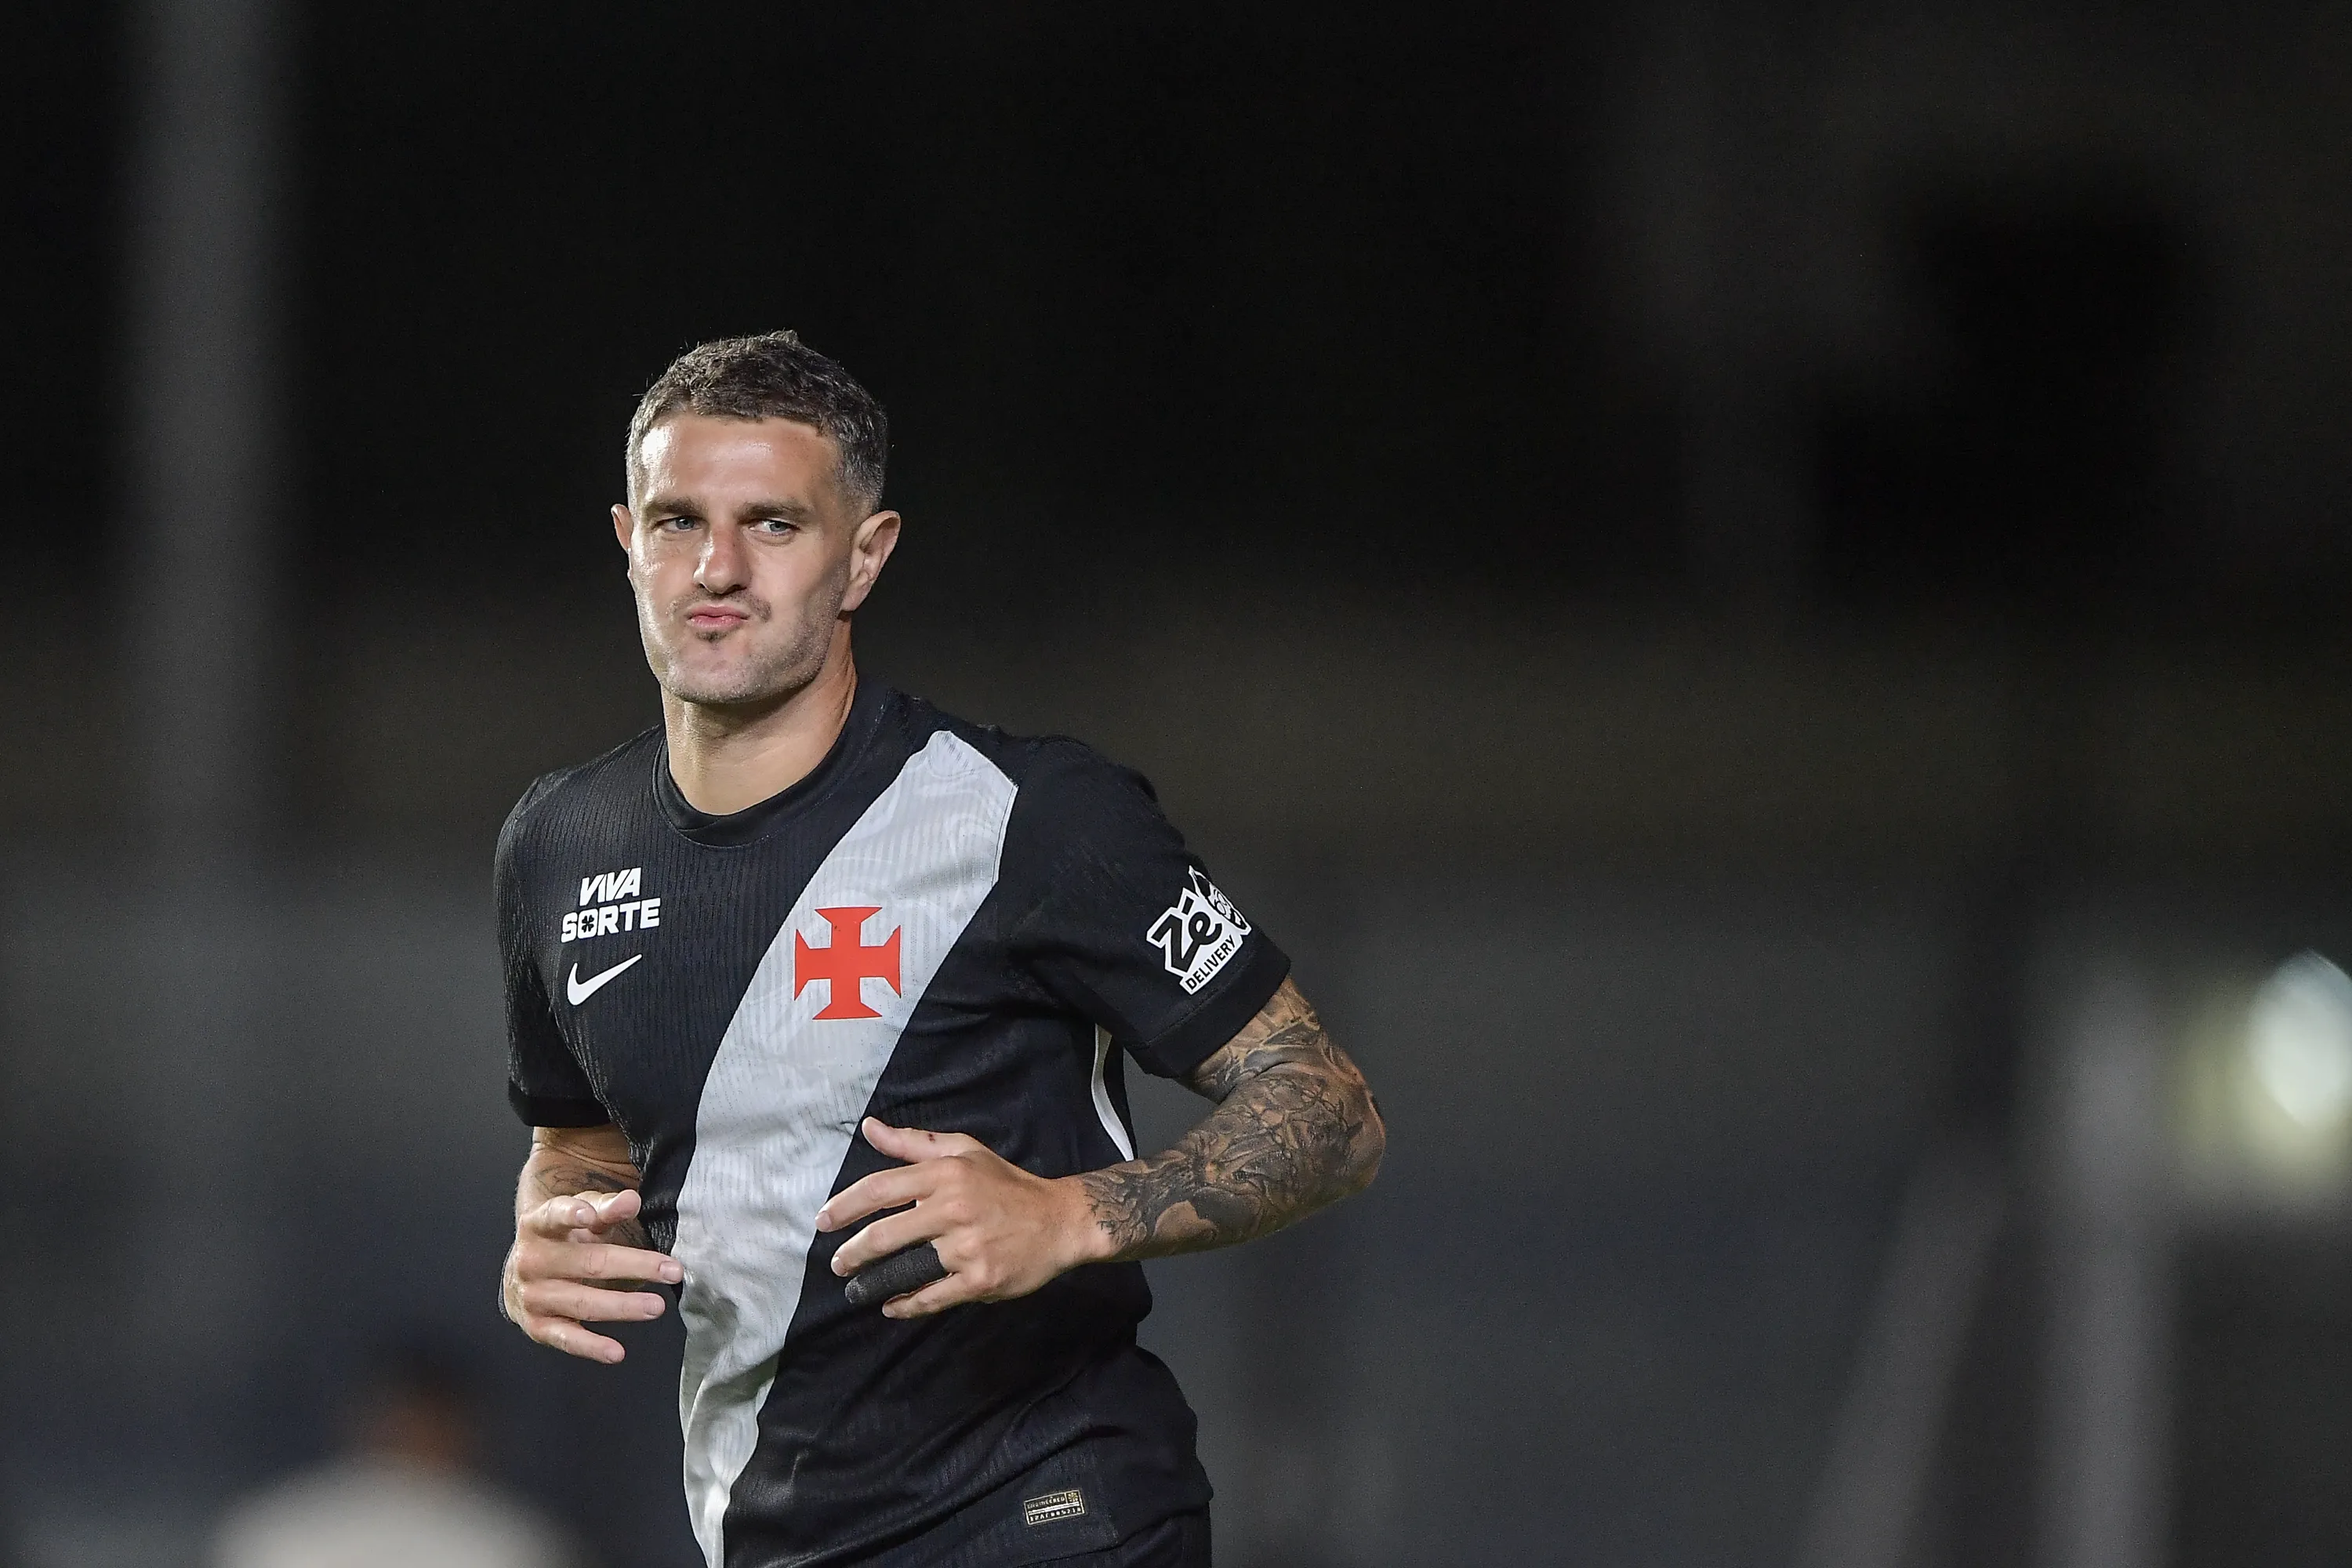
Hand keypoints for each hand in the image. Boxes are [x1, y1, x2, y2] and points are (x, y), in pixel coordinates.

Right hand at [502, 1187, 683, 1362]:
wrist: (522, 1272)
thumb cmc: (561, 1239)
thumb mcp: (580, 1214)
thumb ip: (606, 1207)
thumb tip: (630, 1201)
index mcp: (538, 1226)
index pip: (555, 1216)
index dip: (572, 1214)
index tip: (591, 1216)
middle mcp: (531, 1261)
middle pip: (588, 1263)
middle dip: (634, 1266)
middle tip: (672, 1270)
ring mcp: (533, 1296)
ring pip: (583, 1303)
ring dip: (622, 1307)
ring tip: (656, 1306)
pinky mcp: (537, 1326)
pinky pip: (567, 1338)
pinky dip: (591, 1347)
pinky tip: (616, 1352)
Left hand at [816, 1119, 1104, 1318]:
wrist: (1060, 1221)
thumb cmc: (1006, 1185)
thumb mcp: (965, 1152)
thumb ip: (913, 1144)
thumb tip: (869, 1128)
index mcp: (946, 1174)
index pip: (880, 1189)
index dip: (845, 1207)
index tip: (823, 1222)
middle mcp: (953, 1209)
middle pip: (885, 1235)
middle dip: (853, 1253)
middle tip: (837, 1264)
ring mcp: (967, 1248)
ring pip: (905, 1270)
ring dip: (873, 1284)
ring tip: (858, 1290)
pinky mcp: (980, 1280)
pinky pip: (931, 1298)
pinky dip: (906, 1306)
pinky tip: (892, 1306)